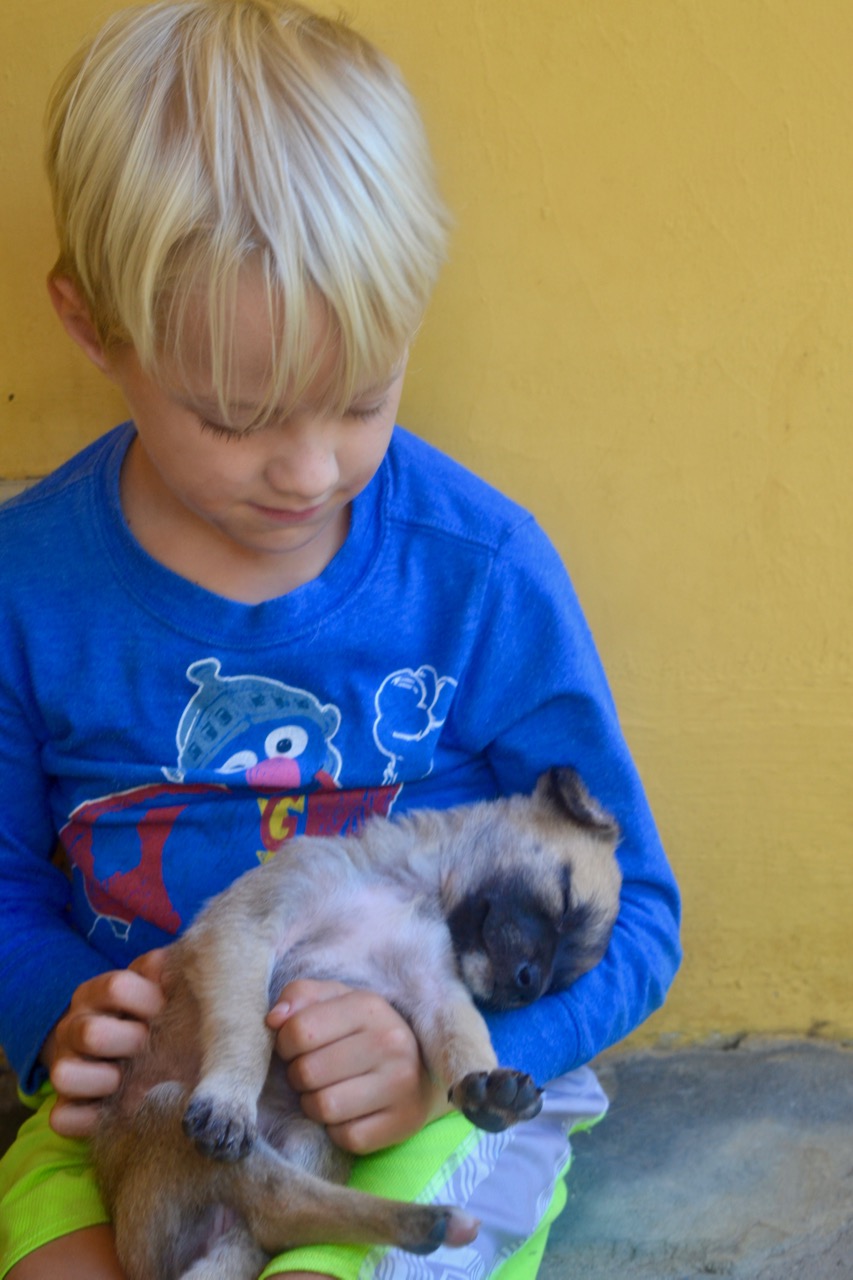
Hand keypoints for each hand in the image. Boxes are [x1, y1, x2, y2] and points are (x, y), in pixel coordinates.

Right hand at [44, 948, 167, 1138]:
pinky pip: (62, 1117)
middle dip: (131, 1042)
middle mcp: (73, 1027)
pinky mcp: (64, 1106)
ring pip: (64, 1076)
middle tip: (149, 1045)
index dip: (149, 1000)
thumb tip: (166, 964)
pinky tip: (114, 1109)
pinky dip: (89, 1118)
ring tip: (127, 1078)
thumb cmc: (143, 1014)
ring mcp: (64, 1066)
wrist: (120, 1051)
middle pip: (91, 1034)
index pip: (117, 987)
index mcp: (95, 993)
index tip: (165, 1010)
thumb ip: (162, 973)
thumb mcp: (153, 987)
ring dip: (104, 1081)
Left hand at [267, 980, 450, 1153]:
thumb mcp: (334, 1001)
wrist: (421, 1069)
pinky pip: (345, 1136)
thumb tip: (273, 1020)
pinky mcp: (402, 1121)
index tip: (295, 1047)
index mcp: (369, 1006)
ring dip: (314, 1104)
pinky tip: (348, 1113)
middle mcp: (391, 1042)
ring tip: (327, 1091)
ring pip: (324, 1107)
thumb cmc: (363, 1032)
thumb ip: (300, 997)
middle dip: (299, 1075)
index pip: (299, 1030)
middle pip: (308, 1072)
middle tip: (313, 1072)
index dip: (285, 1043)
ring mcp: (401, 1084)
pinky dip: (337, 1129)